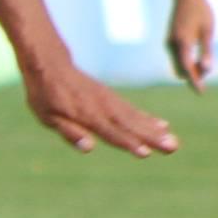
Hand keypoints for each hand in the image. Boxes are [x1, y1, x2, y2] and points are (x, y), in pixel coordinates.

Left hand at [25, 54, 177, 156]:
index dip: (127, 143)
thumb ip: (69, 131)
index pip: (109, 132)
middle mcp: (102, 108)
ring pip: (135, 118)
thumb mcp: (48, 116)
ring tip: (173, 142)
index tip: (146, 152)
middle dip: (151, 138)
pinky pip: (132, 109)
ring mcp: (109, 101)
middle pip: (129, 125)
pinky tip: (162, 125)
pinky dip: (148, 118)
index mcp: (85, 114)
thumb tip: (88, 147)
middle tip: (173, 147)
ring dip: (155, 130)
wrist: (50, 64)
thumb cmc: (45, 94)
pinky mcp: (111, 97)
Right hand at [165, 0, 215, 87]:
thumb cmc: (201, 11)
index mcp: (183, 43)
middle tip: (208, 72)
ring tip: (205, 63)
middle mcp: (172, 44)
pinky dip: (186, 60)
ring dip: (189, 67)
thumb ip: (206, 50)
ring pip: (178, 63)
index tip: (201, 92)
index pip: (188, 68)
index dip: (195, 81)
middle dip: (193, 75)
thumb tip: (206, 69)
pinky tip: (196, 56)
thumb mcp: (208, 30)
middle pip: (181, 69)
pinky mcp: (170, 39)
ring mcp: (169, 41)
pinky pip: (177, 56)